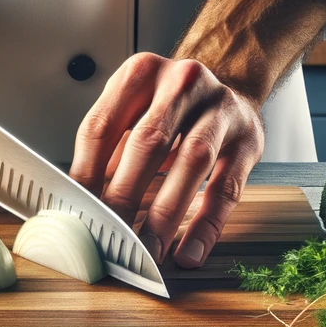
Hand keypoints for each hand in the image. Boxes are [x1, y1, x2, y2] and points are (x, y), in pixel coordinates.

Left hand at [69, 54, 263, 267]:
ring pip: (192, 162)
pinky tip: (189, 252)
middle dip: (124, 197)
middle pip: (147, 142)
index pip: (101, 127)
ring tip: (148, 251)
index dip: (85, 174)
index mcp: (140, 74)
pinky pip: (227, 187)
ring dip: (166, 214)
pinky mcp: (249, 138)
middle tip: (109, 237)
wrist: (232, 83)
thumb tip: (76, 205)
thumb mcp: (133, 111)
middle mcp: (182, 83)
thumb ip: (107, 150)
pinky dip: (206, 224)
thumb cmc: (171, 108)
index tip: (77, 213)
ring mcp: (221, 107)